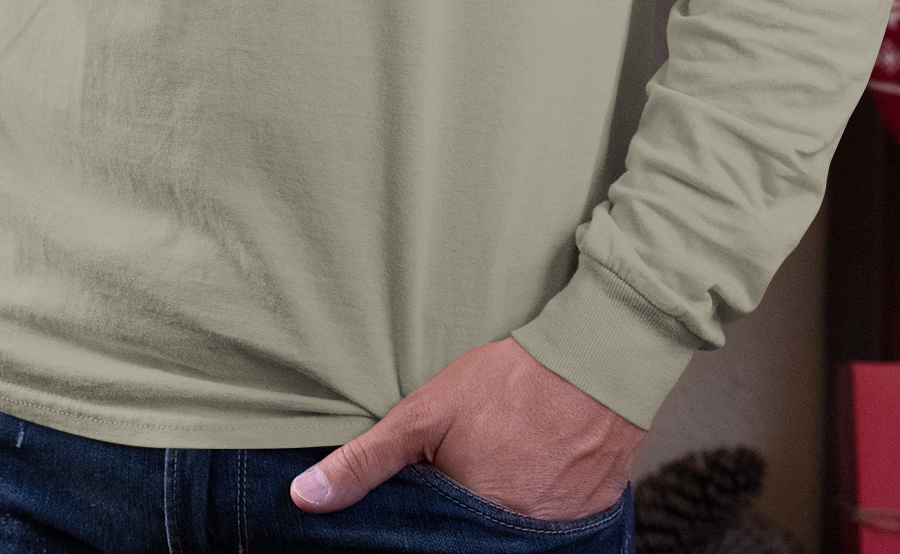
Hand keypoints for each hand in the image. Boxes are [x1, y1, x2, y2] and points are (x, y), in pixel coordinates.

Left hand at [289, 339, 643, 519]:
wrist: (595, 363)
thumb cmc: (507, 382)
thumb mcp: (425, 411)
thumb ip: (367, 460)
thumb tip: (305, 498)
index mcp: (467, 521)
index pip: (426, 542)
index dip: (420, 521)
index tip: (426, 490)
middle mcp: (510, 538)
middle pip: (466, 539)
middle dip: (457, 517)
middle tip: (467, 468)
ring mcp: (551, 537)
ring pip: (505, 537)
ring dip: (495, 508)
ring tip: (499, 466)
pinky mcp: (585, 526)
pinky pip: (546, 532)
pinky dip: (533, 507)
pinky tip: (531, 472)